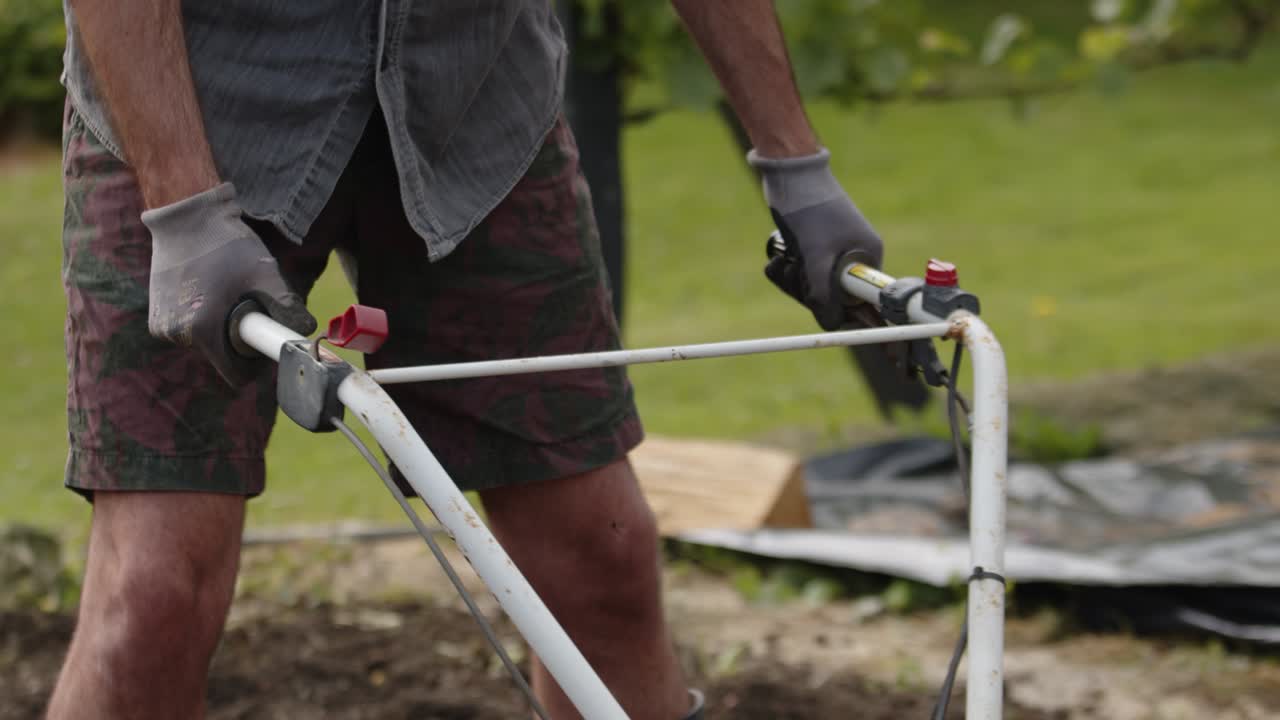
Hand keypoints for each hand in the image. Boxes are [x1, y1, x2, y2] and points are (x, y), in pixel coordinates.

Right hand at [142, 182, 315, 384]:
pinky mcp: (155, 316)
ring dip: (220, 328)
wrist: (185, 215)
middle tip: (247, 306)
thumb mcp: (264, 273)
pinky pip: (188, 331)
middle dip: (238, 341)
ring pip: (205, 344)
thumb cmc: (225, 242)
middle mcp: (176, 333)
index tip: (264, 341)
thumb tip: (307, 330)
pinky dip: (202, 319)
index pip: (234, 375)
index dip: (256, 365)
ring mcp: (161, 325)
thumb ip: (286, 305)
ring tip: (224, 292)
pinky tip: (207, 291)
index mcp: (201, 329)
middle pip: (221, 358)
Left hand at [750, 148, 882, 329]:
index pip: (860, 301)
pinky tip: (778, 259)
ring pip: (812, 286)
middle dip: (806, 291)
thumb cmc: (809, 212)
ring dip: (792, 280)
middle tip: (794, 273)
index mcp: (867, 257)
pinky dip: (787, 270)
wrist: (790, 175)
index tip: (818, 309)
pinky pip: (801, 272)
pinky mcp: (813, 247)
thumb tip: (828, 325)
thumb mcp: (816, 256)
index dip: (839, 310)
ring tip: (784, 262)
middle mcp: (854, 256)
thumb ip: (821, 293)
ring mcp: (833, 251)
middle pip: (832, 297)